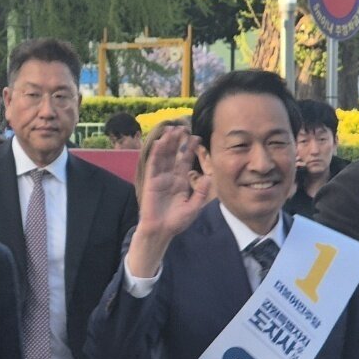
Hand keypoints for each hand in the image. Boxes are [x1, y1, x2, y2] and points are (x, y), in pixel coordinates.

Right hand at [125, 127, 211, 276]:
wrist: (161, 231)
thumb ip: (201, 192)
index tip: (197, 137)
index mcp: (181, 182)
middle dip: (178, 142)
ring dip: (167, 143)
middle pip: (174, 155)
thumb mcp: (194, 207)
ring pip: (164, 156)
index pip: (185, 161)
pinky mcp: (151, 180)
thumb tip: (208, 177)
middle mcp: (170, 177)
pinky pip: (153, 164)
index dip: (190, 149)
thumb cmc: (177, 222)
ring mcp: (160, 177)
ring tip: (172, 130)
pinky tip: (159, 142)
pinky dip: (155, 153)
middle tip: (183, 128)